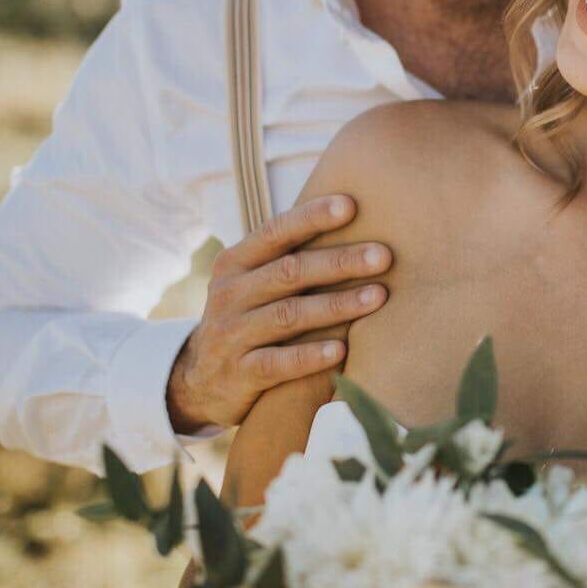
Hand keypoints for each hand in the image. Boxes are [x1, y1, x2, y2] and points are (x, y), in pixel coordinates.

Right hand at [166, 196, 389, 433]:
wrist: (202, 381)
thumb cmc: (249, 319)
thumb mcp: (254, 284)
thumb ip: (289, 259)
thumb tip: (355, 221)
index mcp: (236, 263)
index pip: (276, 232)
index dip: (312, 217)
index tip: (351, 205)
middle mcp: (230, 293)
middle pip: (290, 272)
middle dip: (340, 262)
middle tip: (384, 256)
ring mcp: (231, 333)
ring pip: (289, 315)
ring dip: (336, 305)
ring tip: (378, 297)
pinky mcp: (239, 373)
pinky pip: (278, 362)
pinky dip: (310, 355)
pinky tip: (341, 350)